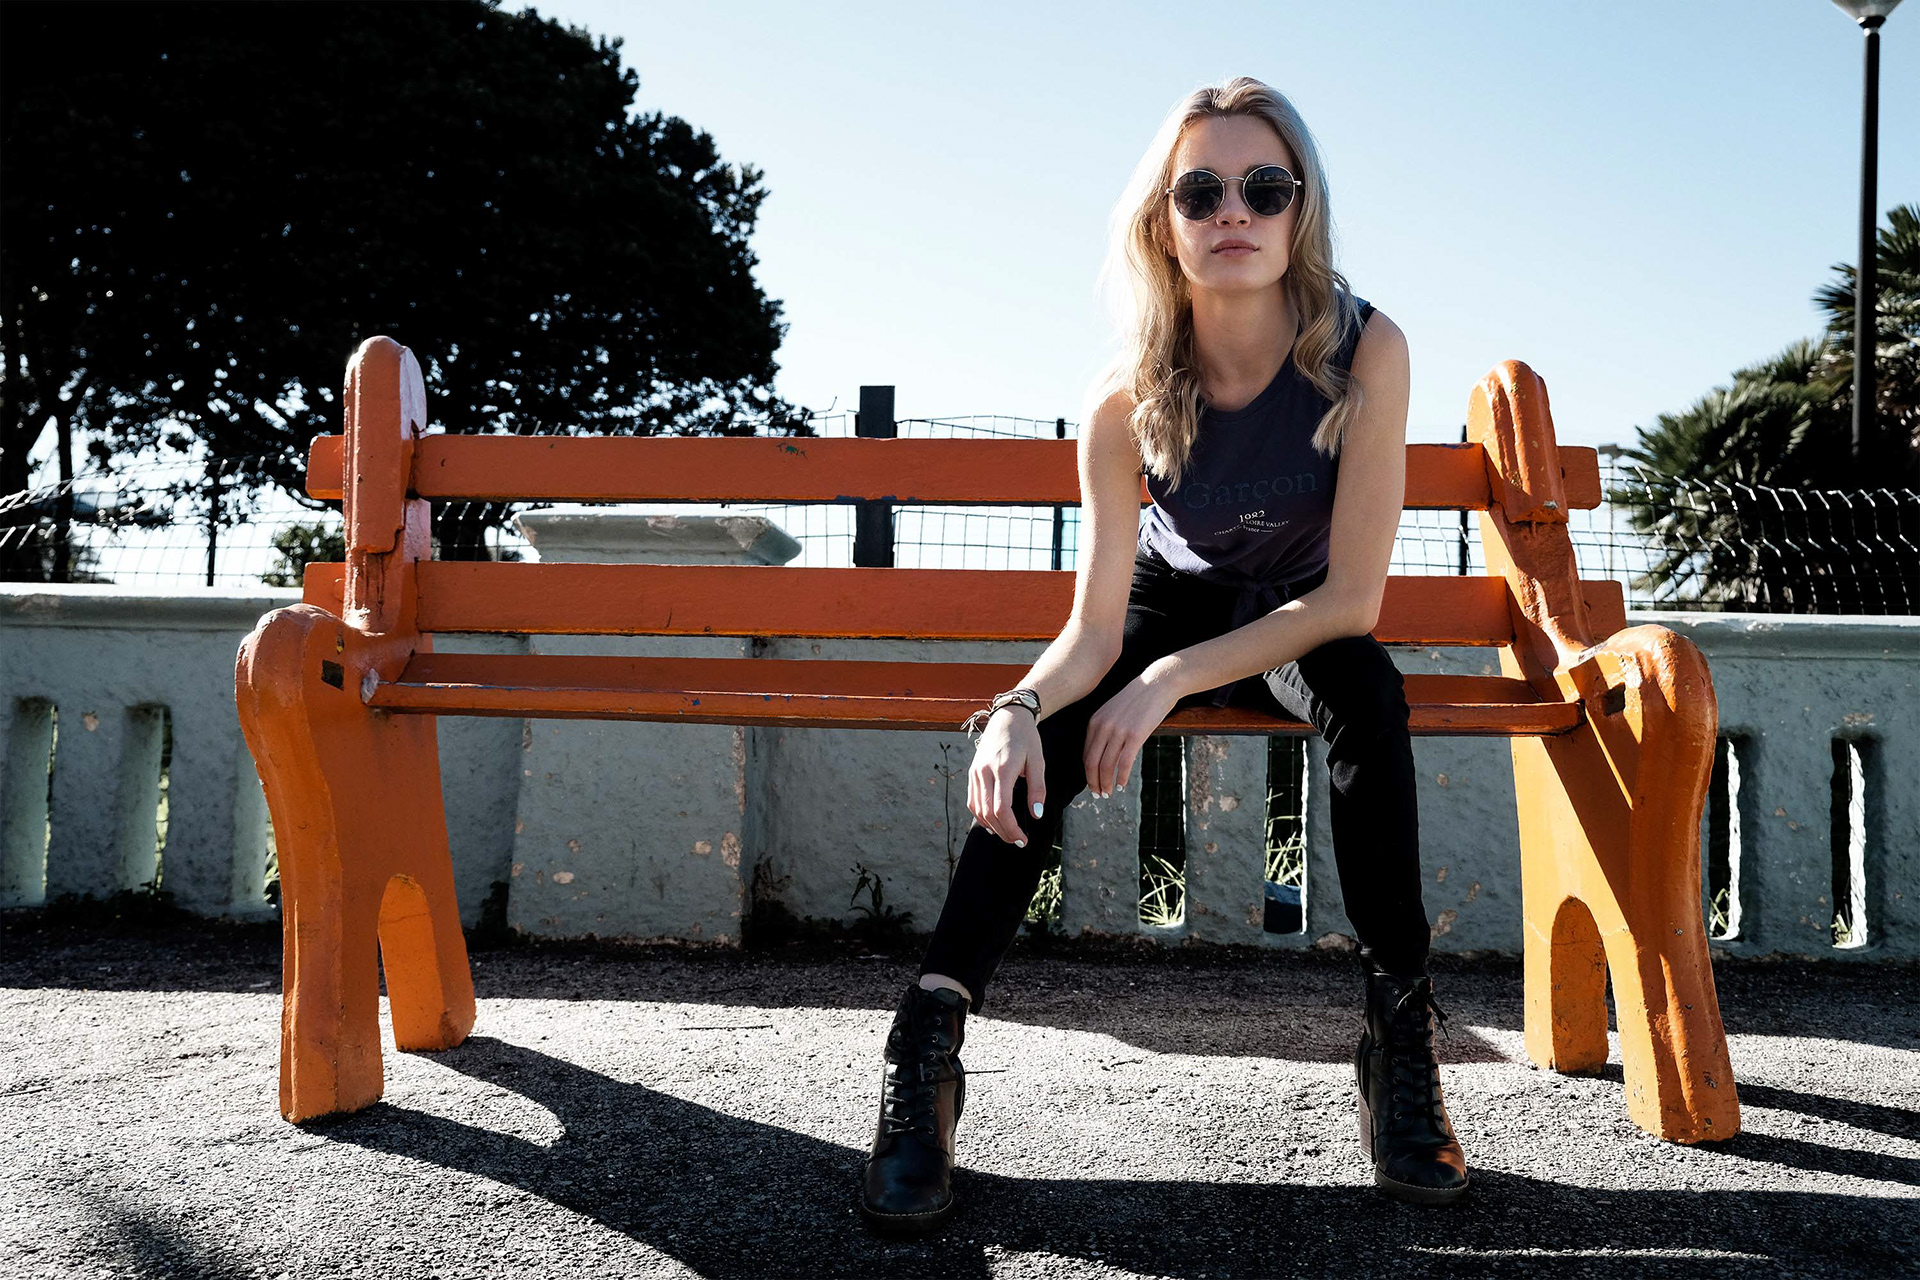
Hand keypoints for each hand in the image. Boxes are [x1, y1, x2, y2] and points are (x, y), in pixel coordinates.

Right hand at [968, 706, 1044, 846]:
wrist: (1008, 717)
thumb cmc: (1026, 738)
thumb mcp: (1038, 761)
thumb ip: (1037, 789)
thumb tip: (1036, 815)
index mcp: (1003, 769)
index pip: (1002, 808)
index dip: (1012, 828)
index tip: (1024, 840)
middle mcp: (984, 772)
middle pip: (988, 813)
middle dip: (1004, 832)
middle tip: (1018, 842)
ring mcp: (975, 773)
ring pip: (978, 809)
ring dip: (992, 826)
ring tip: (1008, 834)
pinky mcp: (972, 773)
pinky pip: (973, 801)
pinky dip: (981, 816)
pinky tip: (993, 823)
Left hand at [1084, 659, 1183, 797]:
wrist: (1158, 683)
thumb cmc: (1139, 698)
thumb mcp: (1114, 710)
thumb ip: (1106, 729)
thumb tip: (1104, 752)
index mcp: (1095, 721)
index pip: (1086, 754)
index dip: (1088, 773)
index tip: (1093, 783)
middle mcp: (1103, 727)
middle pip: (1092, 763)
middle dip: (1094, 782)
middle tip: (1099, 794)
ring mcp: (1119, 731)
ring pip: (1107, 766)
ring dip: (1106, 783)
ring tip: (1109, 793)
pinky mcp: (1136, 735)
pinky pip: (1124, 763)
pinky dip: (1122, 777)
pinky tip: (1122, 784)